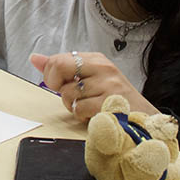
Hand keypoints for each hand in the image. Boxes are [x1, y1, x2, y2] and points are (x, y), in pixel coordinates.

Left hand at [31, 52, 158, 122]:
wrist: (144, 122)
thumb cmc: (112, 100)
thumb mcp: (88, 79)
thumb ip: (60, 68)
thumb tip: (34, 58)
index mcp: (96, 59)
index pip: (58, 59)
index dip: (51, 75)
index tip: (60, 85)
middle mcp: (103, 68)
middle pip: (59, 67)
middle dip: (56, 85)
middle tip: (69, 95)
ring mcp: (108, 85)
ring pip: (67, 93)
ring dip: (72, 105)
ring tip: (88, 106)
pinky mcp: (110, 103)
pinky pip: (79, 109)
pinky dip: (82, 116)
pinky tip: (95, 114)